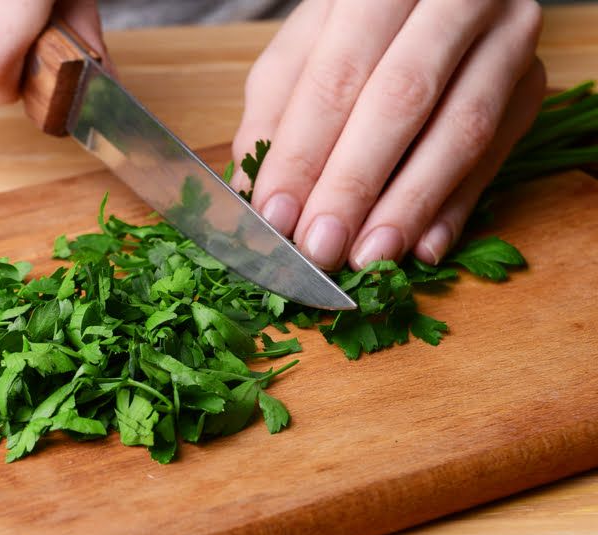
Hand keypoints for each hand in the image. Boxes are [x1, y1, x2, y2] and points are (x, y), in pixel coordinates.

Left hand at [232, 0, 545, 270]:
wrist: (434, 0)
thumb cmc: (353, 30)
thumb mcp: (302, 52)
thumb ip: (275, 115)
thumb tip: (254, 197)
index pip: (337, 75)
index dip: (303, 152)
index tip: (276, 216)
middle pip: (401, 100)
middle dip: (354, 184)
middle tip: (320, 246)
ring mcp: (505, 39)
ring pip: (461, 129)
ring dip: (409, 205)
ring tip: (368, 256)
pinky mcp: (532, 85)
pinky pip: (496, 153)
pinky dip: (456, 207)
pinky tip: (423, 247)